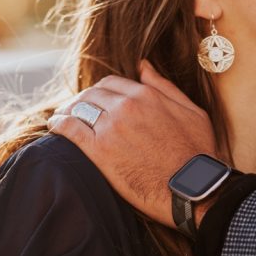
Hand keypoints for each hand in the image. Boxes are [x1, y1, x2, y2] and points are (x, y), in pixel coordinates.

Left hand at [47, 60, 218, 226]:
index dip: (103, 91)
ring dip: (70, 110)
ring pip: (79, 107)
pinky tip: (56, 127)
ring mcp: (111, 127)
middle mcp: (126, 106)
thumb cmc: (199, 155)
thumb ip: (165, 87)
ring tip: (66, 118)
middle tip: (80, 111)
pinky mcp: (100, 150)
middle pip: (93, 93)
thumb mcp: (192, 113)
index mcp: (147, 95)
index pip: (113, 83)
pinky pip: (70, 128)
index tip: (100, 102)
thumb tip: (143, 66)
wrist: (196, 189)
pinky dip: (59, 124)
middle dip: (85, 100)